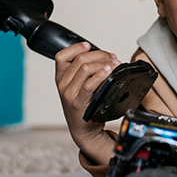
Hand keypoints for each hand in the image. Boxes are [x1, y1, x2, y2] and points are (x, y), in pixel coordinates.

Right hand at [54, 41, 119, 162]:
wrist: (83, 129)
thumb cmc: (83, 106)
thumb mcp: (77, 86)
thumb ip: (83, 71)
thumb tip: (101, 56)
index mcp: (61, 78)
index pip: (62, 56)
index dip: (76, 47)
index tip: (89, 46)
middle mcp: (63, 85)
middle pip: (80, 59)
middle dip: (100, 54)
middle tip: (112, 58)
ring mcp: (70, 94)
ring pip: (85, 68)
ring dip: (104, 63)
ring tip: (114, 65)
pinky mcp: (79, 102)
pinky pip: (90, 84)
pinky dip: (101, 75)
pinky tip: (109, 72)